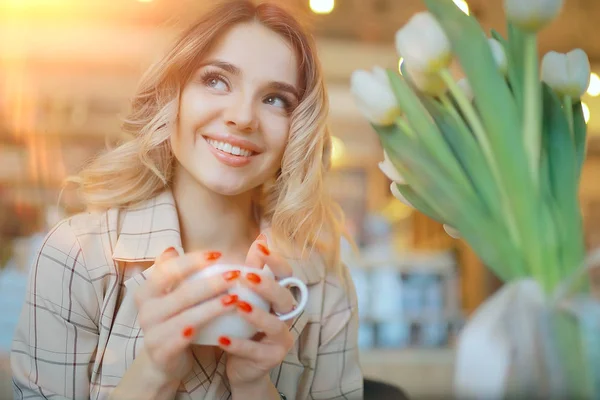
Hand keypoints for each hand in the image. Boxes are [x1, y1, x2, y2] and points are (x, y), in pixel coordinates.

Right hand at [133, 248, 239, 383]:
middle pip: (183, 293)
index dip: (193, 260)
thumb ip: (172, 273)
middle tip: (236, 274)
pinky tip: (221, 327)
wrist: (162, 362)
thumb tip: (171, 249)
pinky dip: (202, 331)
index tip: (218, 254)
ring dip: (213, 307)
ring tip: (236, 298)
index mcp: (146, 292)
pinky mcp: (161, 353)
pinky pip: (183, 340)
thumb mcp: (171, 297)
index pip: (170, 269)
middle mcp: (146, 311)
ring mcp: (152, 333)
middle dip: (212, 282)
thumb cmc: (174, 321)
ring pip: (187, 317)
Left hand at [222, 235, 297, 387]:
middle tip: (248, 276)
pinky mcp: (271, 359)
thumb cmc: (243, 326)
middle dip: (267, 286)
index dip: (276, 261)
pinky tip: (220, 339)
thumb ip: (252, 269)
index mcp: (280, 298)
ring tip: (237, 305)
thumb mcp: (247, 296)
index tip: (259, 246)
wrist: (242, 366)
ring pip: (275, 325)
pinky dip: (239, 344)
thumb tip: (260, 237)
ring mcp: (281, 339)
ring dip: (257, 314)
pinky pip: (256, 351)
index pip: (286, 275)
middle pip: (285, 298)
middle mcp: (286, 316)